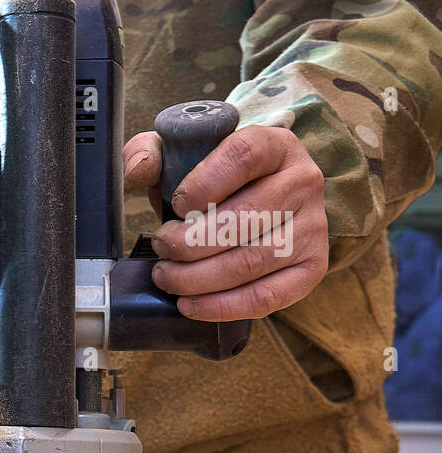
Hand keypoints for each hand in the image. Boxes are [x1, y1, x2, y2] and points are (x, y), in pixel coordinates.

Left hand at [123, 125, 329, 320]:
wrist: (261, 199)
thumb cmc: (215, 179)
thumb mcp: (182, 152)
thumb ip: (150, 152)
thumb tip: (138, 171)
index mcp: (275, 145)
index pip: (244, 156)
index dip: (202, 185)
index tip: (175, 205)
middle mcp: (303, 182)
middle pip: (244, 218)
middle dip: (188, 243)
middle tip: (161, 249)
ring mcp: (313, 227)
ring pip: (251, 261)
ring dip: (197, 277)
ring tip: (167, 276)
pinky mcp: (312, 267)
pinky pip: (267, 297)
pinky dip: (221, 307)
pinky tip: (189, 304)